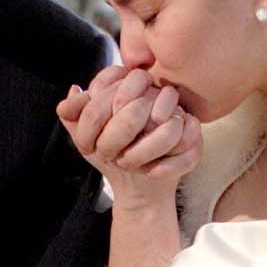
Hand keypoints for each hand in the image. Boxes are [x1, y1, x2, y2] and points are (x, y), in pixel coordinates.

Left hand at [57, 64, 200, 210]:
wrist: (136, 184)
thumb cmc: (112, 153)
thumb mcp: (85, 135)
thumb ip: (73, 114)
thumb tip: (72, 95)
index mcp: (128, 85)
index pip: (113, 81)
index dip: (97, 114)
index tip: (88, 141)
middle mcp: (155, 92)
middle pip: (136, 105)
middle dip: (116, 136)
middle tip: (106, 154)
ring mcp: (177, 111)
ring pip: (164, 124)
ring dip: (141, 152)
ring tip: (127, 163)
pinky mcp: (194, 134)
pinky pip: (184, 143)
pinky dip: (165, 165)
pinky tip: (151, 171)